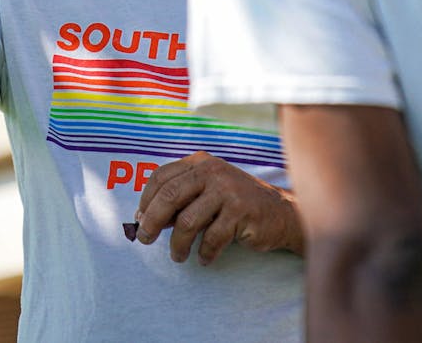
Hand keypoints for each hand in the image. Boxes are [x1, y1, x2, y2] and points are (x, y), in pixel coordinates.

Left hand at [133, 151, 301, 263]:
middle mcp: (212, 171)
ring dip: (178, 244)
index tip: (140, 220)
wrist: (281, 213)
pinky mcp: (241, 212)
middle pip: (169, 196)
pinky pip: (212, 238)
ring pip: (187, 222)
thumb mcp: (206, 191)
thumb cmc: (234, 204)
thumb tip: (143, 219)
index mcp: (199, 162)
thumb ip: (179, 199)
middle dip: (152, 221)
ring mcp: (228, 190)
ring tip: (178, 256)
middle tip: (144, 239)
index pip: (161, 177)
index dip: (145, 200)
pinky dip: (204, 253)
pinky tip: (204, 258)